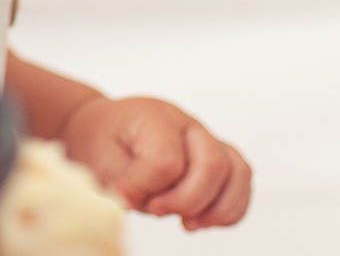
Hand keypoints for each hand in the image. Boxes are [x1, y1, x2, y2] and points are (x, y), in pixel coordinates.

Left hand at [60, 96, 250, 229]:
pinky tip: (202, 220)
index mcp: (154, 116)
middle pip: (212, 164)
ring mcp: (206, 137)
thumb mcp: (97, 159)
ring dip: (217, 208)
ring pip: (237, 171)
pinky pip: (242, 180)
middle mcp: (187, 122)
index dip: (147, 188)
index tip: (125, 198)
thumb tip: (143, 205)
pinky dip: (231, 207)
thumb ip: (122, 183)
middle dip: (187, 200)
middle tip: (157, 211)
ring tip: (187, 224)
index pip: (166, 159)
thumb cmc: (103, 141)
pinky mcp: (217, 153)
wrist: (106, 126)